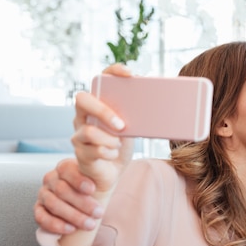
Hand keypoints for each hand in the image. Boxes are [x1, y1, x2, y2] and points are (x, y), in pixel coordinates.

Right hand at [34, 63, 134, 233]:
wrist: (112, 173)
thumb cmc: (122, 146)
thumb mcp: (133, 128)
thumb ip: (139, 116)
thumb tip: (166, 104)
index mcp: (98, 104)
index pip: (100, 79)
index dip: (112, 72)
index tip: (129, 74)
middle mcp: (84, 115)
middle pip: (82, 100)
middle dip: (103, 111)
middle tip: (122, 124)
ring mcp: (79, 133)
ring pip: (88, 131)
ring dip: (109, 139)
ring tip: (119, 144)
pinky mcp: (81, 152)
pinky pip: (92, 151)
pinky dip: (108, 153)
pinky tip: (114, 154)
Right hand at [34, 158, 100, 233]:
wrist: (92, 195)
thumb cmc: (98, 182)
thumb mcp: (104, 173)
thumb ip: (105, 166)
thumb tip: (116, 151)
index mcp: (65, 167)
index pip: (66, 170)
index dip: (78, 180)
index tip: (93, 189)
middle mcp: (52, 179)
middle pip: (61, 190)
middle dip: (82, 204)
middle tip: (99, 213)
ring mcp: (44, 194)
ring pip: (53, 204)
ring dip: (72, 216)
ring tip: (90, 224)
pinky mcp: (40, 209)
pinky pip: (41, 217)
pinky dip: (54, 224)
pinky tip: (70, 229)